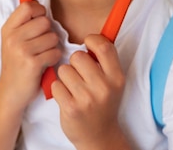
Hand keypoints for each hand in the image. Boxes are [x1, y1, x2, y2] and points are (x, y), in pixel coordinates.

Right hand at [0, 0, 61, 111]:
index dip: (39, 11)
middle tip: (41, 44)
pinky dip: (54, 58)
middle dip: (48, 32)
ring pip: (52, 37)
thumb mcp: (13, 40)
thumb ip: (25, 23)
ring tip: (42, 54)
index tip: (40, 21)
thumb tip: (41, 3)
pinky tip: (45, 64)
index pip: (28, 6)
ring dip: (53, 47)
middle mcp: (12, 37)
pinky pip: (55, 52)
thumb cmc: (17, 64)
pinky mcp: (31, 63)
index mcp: (8, 29)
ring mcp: (21, 50)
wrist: (10, 93)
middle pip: (44, 21)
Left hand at [52, 34, 129, 149]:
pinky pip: (55, 85)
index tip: (88, 46)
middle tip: (79, 73)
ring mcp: (87, 99)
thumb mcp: (113, 82)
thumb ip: (105, 62)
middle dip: (74, 62)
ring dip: (65, 77)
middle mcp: (104, 87)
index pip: (104, 46)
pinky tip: (66, 97)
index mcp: (116, 77)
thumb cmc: (103, 103)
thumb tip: (90, 37)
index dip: (92, 40)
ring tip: (73, 87)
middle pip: (78, 56)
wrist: (99, 136)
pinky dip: (58, 89)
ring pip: (64, 70)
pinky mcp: (71, 108)